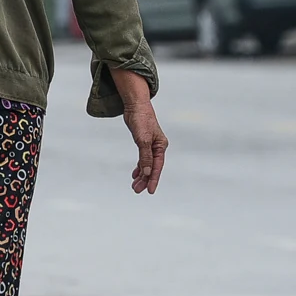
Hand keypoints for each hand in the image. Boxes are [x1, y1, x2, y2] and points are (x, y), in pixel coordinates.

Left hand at [110, 67, 166, 194]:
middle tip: (137, 190)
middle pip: (152, 167)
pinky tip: (135, 174)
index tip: (150, 191)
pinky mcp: (143, 142)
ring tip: (135, 186)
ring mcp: (150, 145)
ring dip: (141, 175)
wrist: (135, 105)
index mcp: (160, 146)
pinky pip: (143, 159)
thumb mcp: (142, 140)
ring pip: (147, 164)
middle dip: (145, 180)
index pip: (157, 166)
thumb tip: (146, 172)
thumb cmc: (141, 119)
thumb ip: (145, 156)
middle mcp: (157, 147)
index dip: (153, 179)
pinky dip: (139, 167)